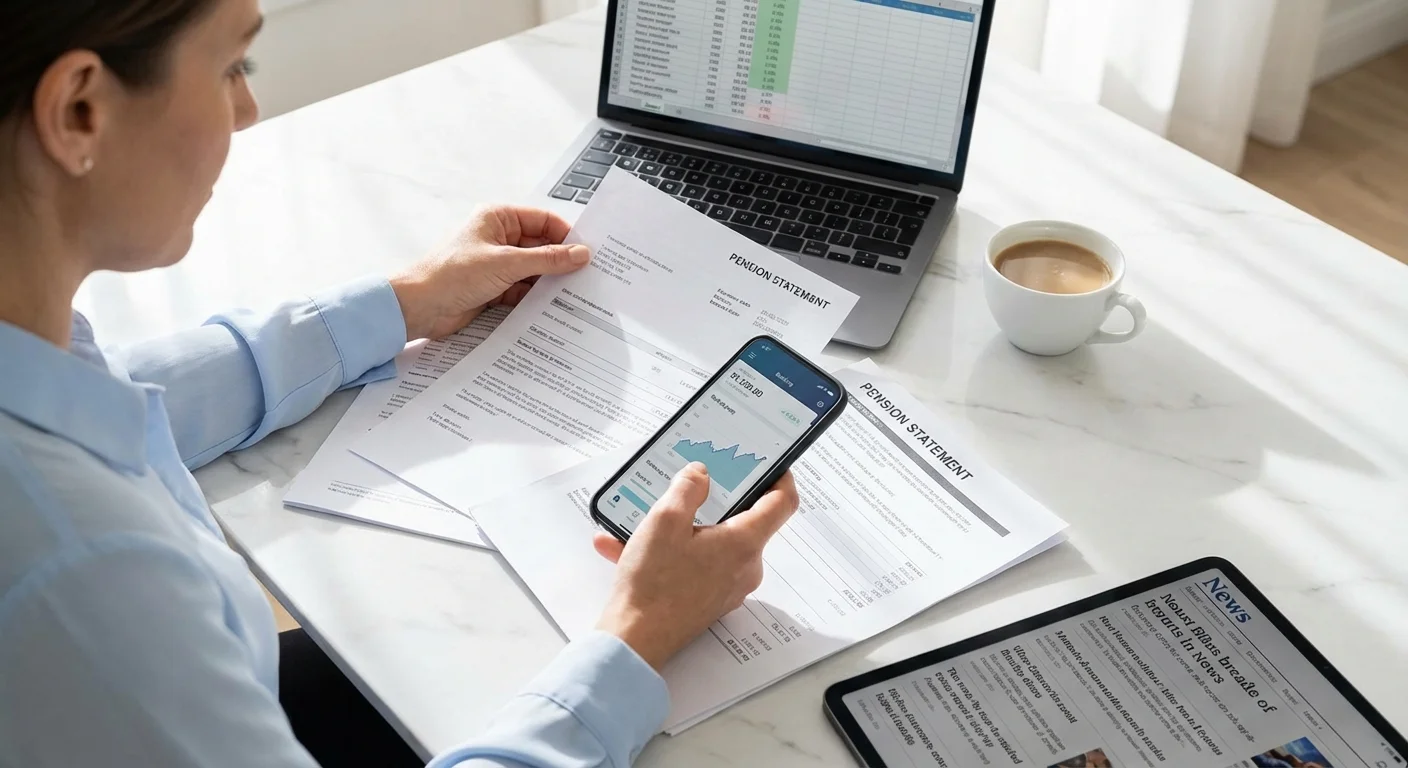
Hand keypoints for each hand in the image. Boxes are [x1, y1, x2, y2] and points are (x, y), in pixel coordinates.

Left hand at [389, 206, 590, 340]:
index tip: (587, 253)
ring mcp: (496, 264)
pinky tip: (552, 307)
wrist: (418, 307)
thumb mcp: (506, 264)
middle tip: (586, 276)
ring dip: (549, 282)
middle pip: (541, 246)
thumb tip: (579, 254)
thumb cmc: (450, 275)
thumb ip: (546, 259)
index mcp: (498, 218)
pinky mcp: (493, 287)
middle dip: (560, 261)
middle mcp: (498, 238)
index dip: (566, 235)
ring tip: (573, 294)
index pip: (543, 220)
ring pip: (533, 270)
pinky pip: (523, 289)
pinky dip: (535, 298)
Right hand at [592, 463, 798, 670]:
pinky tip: (627, 548)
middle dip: (718, 500)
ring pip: (714, 544)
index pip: (782, 502)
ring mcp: (729, 586)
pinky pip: (696, 565)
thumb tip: (701, 474)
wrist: (635, 641)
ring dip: (683, 529)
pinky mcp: (709, 599)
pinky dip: (670, 553)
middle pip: (745, 521)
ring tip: (645, 519)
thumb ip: (687, 488)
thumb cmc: (653, 584)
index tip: (770, 463)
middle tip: (696, 483)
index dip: (780, 476)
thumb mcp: (665, 521)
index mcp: (743, 543)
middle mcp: (744, 567)